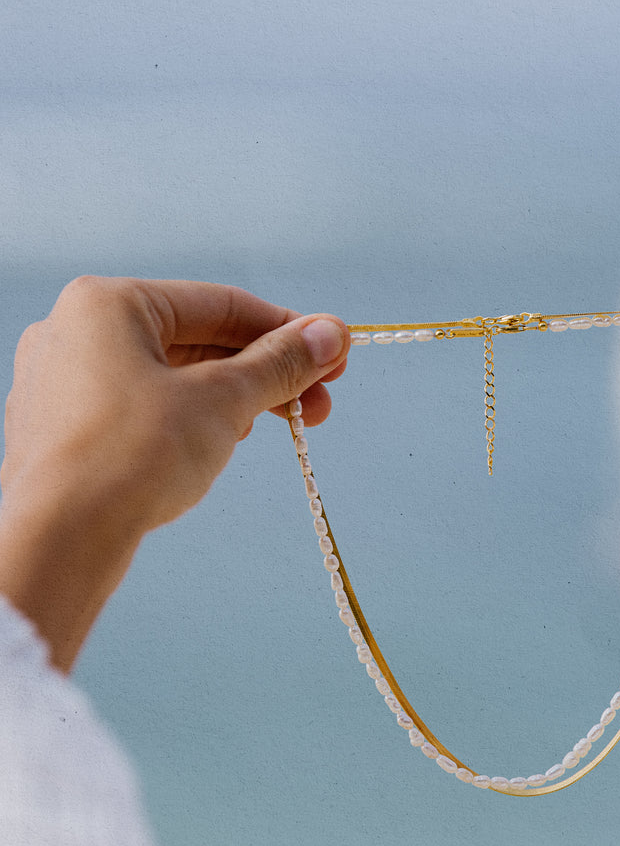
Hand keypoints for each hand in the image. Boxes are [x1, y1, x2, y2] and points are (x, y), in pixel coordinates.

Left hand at [0, 276, 350, 670]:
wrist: (59, 542)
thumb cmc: (134, 456)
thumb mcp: (223, 401)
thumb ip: (279, 363)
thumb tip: (331, 333)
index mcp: (108, 303)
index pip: (219, 304)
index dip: (288, 330)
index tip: (335, 354)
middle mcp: (75, 332)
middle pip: (196, 340)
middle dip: (265, 371)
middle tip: (319, 401)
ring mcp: (62, 383)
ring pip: (170, 376)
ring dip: (233, 396)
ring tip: (283, 424)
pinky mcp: (63, 431)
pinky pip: (141, 408)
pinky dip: (190, 418)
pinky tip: (225, 441)